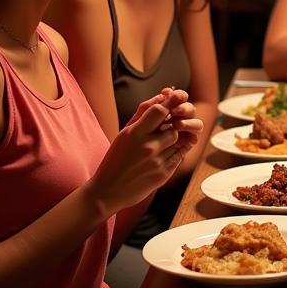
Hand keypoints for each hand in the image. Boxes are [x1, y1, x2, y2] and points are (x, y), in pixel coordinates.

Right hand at [84, 91, 201, 214]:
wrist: (107, 191)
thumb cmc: (115, 158)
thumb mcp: (124, 133)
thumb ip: (143, 113)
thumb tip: (162, 96)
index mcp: (134, 134)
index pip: (160, 111)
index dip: (171, 103)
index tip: (178, 97)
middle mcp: (148, 147)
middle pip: (174, 127)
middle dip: (171, 127)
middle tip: (162, 130)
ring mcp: (157, 162)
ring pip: (177, 141)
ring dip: (172, 140)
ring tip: (157, 146)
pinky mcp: (163, 174)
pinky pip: (178, 156)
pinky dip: (173, 153)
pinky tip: (160, 156)